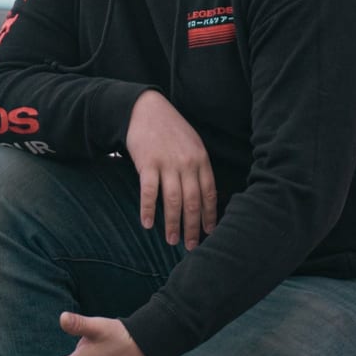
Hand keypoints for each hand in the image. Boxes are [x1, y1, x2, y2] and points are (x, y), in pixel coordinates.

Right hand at [125, 89, 217, 248]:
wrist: (145, 109)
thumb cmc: (170, 129)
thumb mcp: (193, 143)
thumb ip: (199, 167)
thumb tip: (205, 195)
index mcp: (201, 159)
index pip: (209, 193)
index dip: (209, 215)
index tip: (209, 232)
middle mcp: (187, 163)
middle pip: (193, 202)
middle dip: (192, 227)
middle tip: (191, 245)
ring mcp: (167, 163)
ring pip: (173, 200)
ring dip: (172, 223)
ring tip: (171, 240)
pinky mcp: (147, 163)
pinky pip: (149, 191)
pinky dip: (148, 209)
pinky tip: (147, 224)